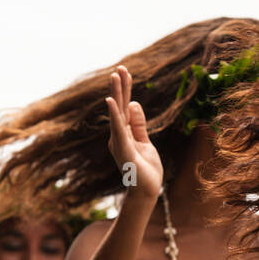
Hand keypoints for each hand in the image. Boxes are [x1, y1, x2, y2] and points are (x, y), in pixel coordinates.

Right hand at [105, 65, 162, 198]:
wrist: (146, 192)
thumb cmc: (146, 170)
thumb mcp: (145, 142)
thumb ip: (139, 124)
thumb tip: (134, 103)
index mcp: (124, 133)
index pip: (125, 107)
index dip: (125, 89)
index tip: (124, 71)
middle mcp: (119, 136)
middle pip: (120, 106)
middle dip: (120, 86)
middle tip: (120, 67)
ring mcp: (120, 142)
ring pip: (118, 114)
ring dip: (117, 94)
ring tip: (115, 76)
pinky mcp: (124, 150)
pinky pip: (119, 129)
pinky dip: (115, 115)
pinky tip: (112, 102)